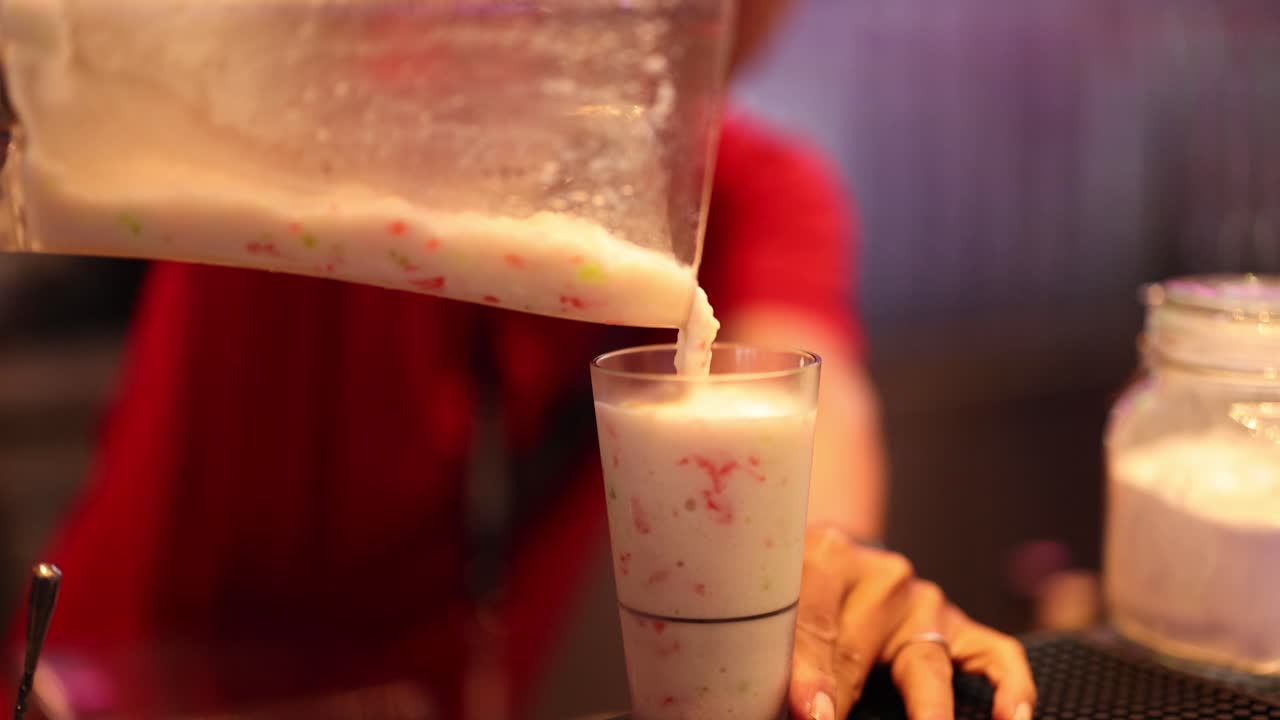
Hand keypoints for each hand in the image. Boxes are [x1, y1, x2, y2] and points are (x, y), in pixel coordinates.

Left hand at [789, 527, 1036, 719]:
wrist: (828, 567)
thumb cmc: (794, 596)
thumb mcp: (777, 605)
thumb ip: (779, 649)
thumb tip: (800, 707)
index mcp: (826, 557)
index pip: (814, 619)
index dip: (807, 672)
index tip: (809, 713)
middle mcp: (883, 577)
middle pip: (859, 649)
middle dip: (845, 699)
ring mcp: (927, 601)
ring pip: (924, 665)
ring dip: (923, 713)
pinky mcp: (959, 626)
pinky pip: (997, 655)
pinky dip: (1009, 689)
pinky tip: (1011, 718)